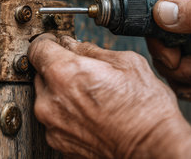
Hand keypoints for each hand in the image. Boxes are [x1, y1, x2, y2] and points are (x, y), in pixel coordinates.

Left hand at [28, 34, 190, 157]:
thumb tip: (75, 45)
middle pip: (41, 73)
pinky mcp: (58, 142)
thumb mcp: (126, 63)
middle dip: (58, 68)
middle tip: (82, 71)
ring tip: (91, 96)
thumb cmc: (146, 110)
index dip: (48, 41)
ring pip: (47, 97)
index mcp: (64, 73)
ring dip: (61, 92)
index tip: (55, 42)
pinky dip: (66, 113)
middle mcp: (51, 100)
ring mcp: (52, 124)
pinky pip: (54, 119)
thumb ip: (91, 50)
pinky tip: (90, 113)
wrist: (153, 149)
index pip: (38, 48)